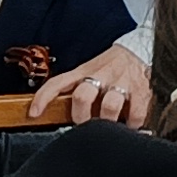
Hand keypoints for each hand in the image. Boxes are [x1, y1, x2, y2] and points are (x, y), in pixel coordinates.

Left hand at [29, 43, 154, 128]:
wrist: (141, 49)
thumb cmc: (111, 67)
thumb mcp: (90, 71)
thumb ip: (77, 90)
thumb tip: (55, 115)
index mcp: (83, 72)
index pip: (57, 83)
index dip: (43, 98)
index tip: (34, 113)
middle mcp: (101, 75)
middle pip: (82, 96)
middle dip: (81, 117)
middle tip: (85, 126)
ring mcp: (122, 82)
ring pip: (109, 106)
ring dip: (107, 122)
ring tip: (109, 128)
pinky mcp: (142, 90)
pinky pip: (136, 113)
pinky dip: (132, 125)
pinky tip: (130, 125)